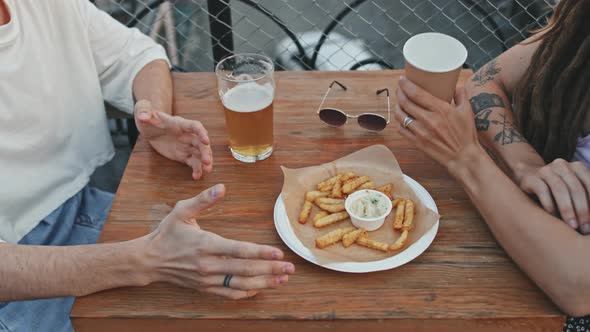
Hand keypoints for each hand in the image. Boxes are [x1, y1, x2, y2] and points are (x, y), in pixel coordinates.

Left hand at [134, 100, 212, 179]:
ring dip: (205, 161)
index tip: (206, 140)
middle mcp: (187, 135)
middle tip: (207, 161)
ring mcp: (186, 146)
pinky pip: (192, 162)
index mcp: (180, 124)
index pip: (194, 126)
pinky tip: (196, 177)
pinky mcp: (183, 155)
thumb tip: (143, 116)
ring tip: (207, 170)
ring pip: (199, 154)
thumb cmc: (149, 118)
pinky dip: (196, 169)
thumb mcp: (145, 112)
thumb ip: (144, 112)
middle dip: (205, 151)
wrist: (150, 128)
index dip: (201, 132)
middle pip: (200, 143)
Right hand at [145, 184, 294, 298]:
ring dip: (264, 283)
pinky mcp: (205, 289)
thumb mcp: (181, 211)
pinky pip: (230, 294)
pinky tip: (262, 288)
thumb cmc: (168, 233)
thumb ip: (203, 200)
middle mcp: (208, 265)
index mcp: (205, 244)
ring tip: (282, 280)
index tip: (278, 253)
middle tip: (290, 268)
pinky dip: (247, 293)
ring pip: (240, 285)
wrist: (149, 260)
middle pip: (245, 270)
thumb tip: (222, 187)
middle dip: (270, 270)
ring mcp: (207, 280)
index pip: (238, 250)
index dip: (260, 253)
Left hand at [393, 76, 480, 168]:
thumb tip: (456, 85)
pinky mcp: (417, 142)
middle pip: (405, 102)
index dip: (406, 85)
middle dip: (399, 93)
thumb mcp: (467, 111)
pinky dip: (399, 122)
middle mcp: (428, 119)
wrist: (463, 157)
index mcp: (440, 109)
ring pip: (401, 115)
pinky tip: (401, 118)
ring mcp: (420, 132)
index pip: (416, 93)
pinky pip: (401, 129)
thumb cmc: (466, 135)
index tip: (402, 80)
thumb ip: (461, 95)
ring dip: (397, 107)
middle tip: (399, 89)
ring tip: (399, 102)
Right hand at [518, 160, 589, 232]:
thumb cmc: (555, 190)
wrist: (527, 177)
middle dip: (582, 209)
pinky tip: (553, 217)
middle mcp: (562, 165)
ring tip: (572, 225)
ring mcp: (545, 170)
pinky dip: (549, 205)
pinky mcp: (530, 178)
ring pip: (559, 188)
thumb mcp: (573, 191)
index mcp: (577, 167)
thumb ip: (583, 199)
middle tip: (585, 228)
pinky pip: (542, 190)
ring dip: (567, 209)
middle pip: (575, 187)